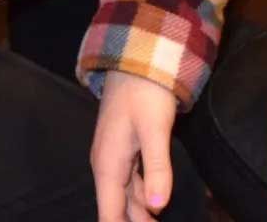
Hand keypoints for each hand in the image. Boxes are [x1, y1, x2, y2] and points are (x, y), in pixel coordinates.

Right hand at [91, 72, 180, 221]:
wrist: (138, 60)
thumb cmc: (145, 93)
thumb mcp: (154, 130)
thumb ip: (156, 168)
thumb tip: (158, 207)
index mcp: (109, 166)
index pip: (109, 215)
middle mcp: (108, 166)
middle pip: (117, 210)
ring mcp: (116, 158)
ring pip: (127, 197)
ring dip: (141, 213)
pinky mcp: (127, 149)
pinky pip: (133, 182)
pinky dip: (144, 196)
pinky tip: (157, 204)